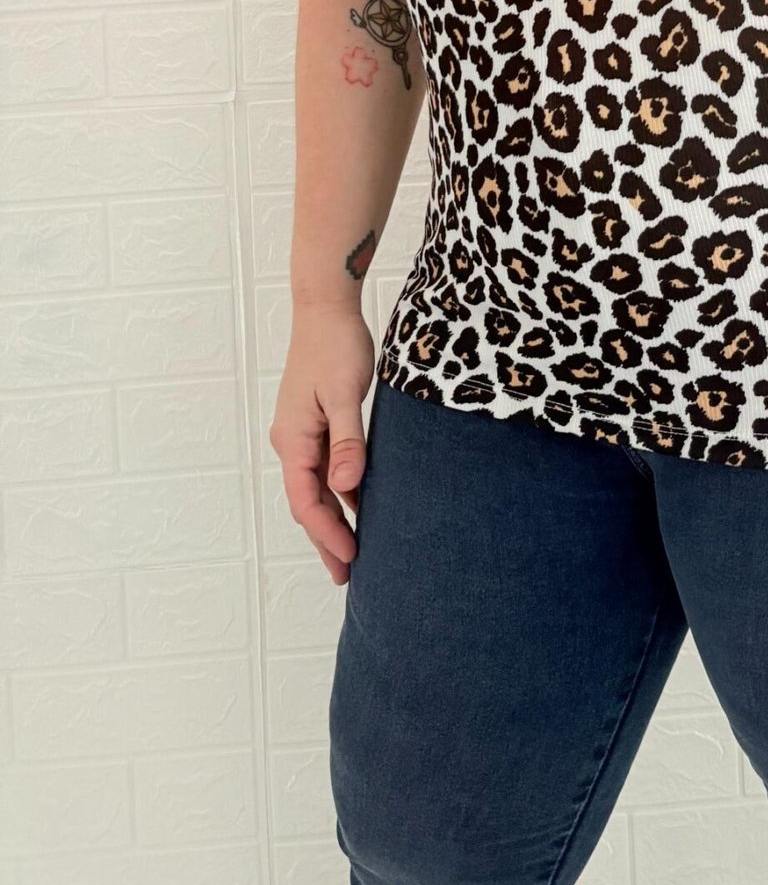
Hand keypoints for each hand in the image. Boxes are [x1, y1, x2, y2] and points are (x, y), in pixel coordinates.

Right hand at [270, 303, 375, 585]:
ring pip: (315, 488)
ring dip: (333, 518)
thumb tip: (346, 487)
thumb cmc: (336, 346)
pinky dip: (339, 492)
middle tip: (347, 575)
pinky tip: (359, 505)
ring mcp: (302, 433)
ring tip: (353, 551)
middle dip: (326, 538)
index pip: (306, 501)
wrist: (326, 309)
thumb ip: (347, 441)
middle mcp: (292, 441)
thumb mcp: (344, 394)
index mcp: (293, 439)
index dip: (327, 533)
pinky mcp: (316, 424)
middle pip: (307, 502)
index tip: (351, 557)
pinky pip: (325, 468)